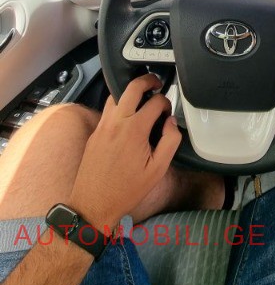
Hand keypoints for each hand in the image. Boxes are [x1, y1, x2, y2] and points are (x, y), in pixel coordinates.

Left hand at [68, 74, 180, 228]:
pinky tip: (127, 116)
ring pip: (117, 94)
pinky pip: (108, 109)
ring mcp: (103, 125)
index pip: (155, 102)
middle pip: (132, 87)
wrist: (93, 204)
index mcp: (135, 129)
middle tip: (157, 83)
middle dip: (147, 80)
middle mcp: (117, 122)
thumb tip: (171, 123)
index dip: (166, 103)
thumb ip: (170, 141)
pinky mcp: (95, 132)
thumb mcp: (158, 170)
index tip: (168, 113)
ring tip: (142, 97)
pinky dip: (119, 104)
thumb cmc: (126, 189)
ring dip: (131, 91)